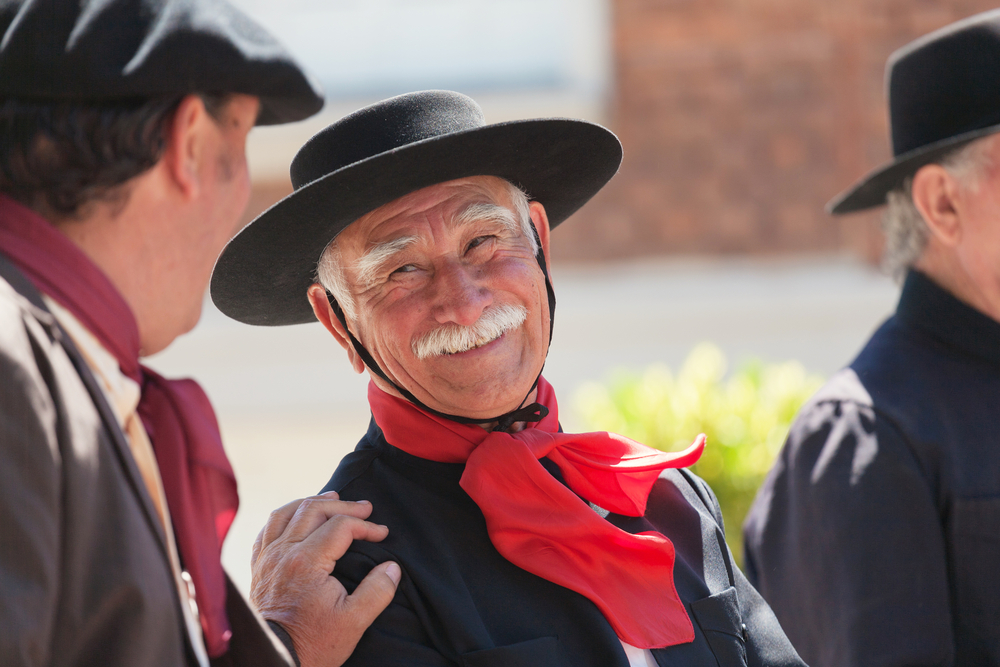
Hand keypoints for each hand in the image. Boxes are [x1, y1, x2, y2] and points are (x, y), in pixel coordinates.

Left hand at [250, 491, 400, 666]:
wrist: (274, 661)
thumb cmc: (312, 644)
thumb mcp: (354, 622)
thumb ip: (377, 591)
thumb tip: (392, 567)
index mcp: (307, 562)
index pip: (341, 526)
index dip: (366, 526)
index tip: (382, 534)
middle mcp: (283, 553)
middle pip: (313, 510)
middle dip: (343, 506)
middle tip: (364, 508)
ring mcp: (267, 559)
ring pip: (286, 514)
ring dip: (311, 502)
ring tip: (330, 498)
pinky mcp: (258, 569)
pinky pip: (266, 530)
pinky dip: (284, 518)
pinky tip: (294, 519)